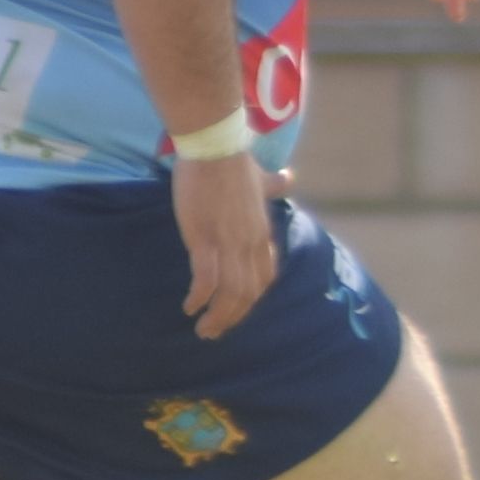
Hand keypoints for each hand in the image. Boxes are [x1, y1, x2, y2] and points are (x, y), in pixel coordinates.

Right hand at [173, 147, 281, 335]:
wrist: (215, 148)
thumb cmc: (233, 162)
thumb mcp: (261, 178)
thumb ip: (274, 184)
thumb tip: (288, 177)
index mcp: (262, 232)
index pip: (265, 276)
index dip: (253, 297)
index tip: (238, 308)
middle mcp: (250, 243)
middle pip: (249, 292)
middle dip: (234, 317)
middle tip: (217, 332)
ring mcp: (229, 243)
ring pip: (231, 293)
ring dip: (218, 317)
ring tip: (204, 331)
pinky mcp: (205, 240)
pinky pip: (207, 280)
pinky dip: (200, 299)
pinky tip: (190, 308)